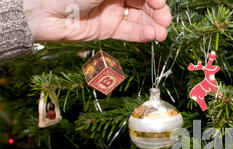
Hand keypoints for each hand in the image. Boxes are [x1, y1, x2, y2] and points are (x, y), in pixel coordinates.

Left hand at [23, 0, 171, 42]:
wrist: (42, 10)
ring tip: (162, 33)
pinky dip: (141, 34)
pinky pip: (128, 31)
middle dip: (157, 12)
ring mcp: (110, 12)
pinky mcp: (106, 29)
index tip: (161, 3)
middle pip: (144, 3)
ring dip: (153, 26)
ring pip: (138, 18)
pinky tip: (152, 36)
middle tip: (166, 21)